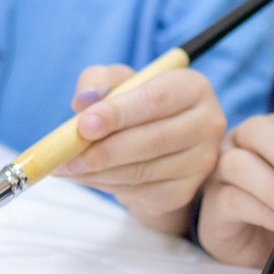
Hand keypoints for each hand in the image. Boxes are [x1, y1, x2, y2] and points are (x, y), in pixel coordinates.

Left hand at [59, 63, 227, 232]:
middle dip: (103, 150)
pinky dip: (108, 186)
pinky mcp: (186, 190)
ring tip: (67, 168)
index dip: (118, 114)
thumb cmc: (135, 103)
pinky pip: (142, 192)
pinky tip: (88, 177)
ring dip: (99, 172)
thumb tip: (84, 100)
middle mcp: (207, 123)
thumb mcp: (118, 82)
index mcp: (193, 87)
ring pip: (144, 171)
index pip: (156, 100)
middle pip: (152, 140)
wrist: (157, 139)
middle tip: (66, 155)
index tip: (83, 125)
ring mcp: (201, 161)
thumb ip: (98, 81)